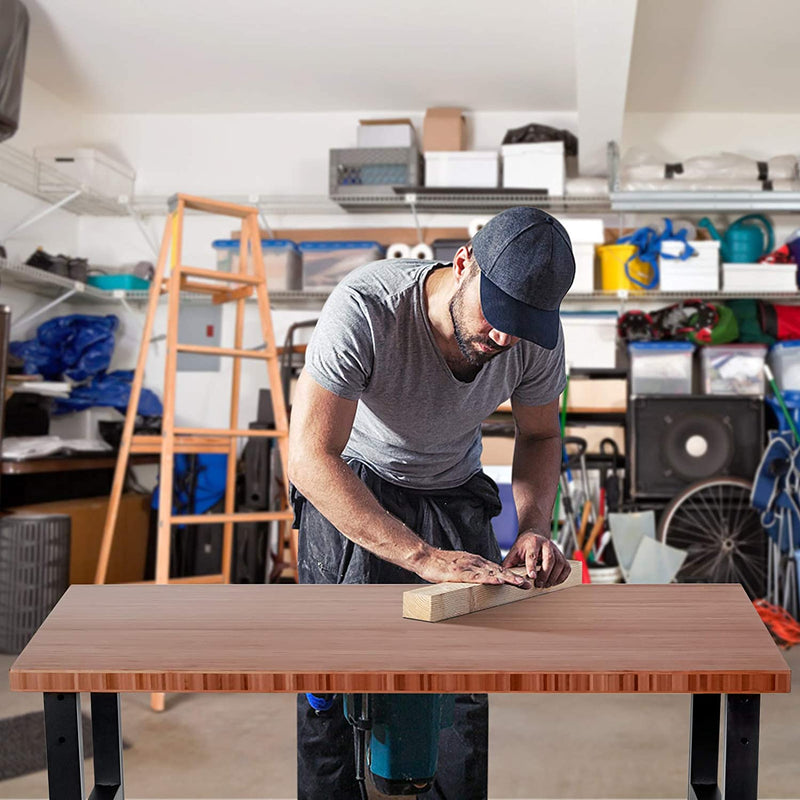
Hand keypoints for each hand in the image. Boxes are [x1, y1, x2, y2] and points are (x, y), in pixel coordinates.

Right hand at [413, 547, 530, 588]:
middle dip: (514, 577)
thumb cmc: (437, 564)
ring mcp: (467, 566)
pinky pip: (477, 577)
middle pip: (498, 570)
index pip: (495, 568)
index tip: (522, 579)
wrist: (423, 557)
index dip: (509, 574)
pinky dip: (489, 579)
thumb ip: (468, 572)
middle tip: (528, 584)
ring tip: (520, 584)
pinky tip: (498, 582)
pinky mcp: (459, 573)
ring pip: (491, 573)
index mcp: (474, 561)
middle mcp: (474, 562)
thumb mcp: (457, 566)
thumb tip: (476, 580)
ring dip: (507, 578)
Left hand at [502, 531, 569, 588]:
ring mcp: (556, 549)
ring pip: (559, 564)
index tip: (532, 576)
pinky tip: (554, 582)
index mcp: (532, 542)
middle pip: (549, 559)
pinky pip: (566, 567)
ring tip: (545, 585)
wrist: (535, 536)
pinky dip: (561, 577)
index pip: (532, 554)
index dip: (532, 566)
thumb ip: (509, 564)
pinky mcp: (562, 556)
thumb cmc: (523, 547)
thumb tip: (502, 577)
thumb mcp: (514, 552)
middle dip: (545, 574)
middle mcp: (546, 544)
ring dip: (553, 577)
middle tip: (539, 585)